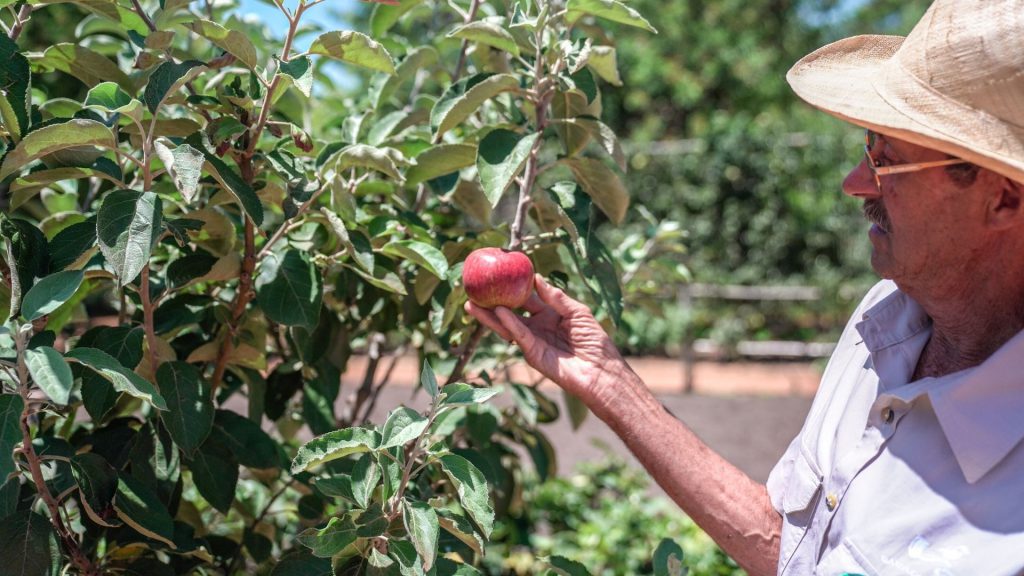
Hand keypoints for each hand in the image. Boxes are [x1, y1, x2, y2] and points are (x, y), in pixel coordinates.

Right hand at [464, 274, 627, 407]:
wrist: (600, 371)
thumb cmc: (595, 341)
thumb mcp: (578, 312)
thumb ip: (556, 297)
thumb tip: (536, 278)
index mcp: (549, 314)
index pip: (527, 298)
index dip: (515, 287)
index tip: (502, 273)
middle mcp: (537, 326)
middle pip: (511, 312)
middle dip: (493, 302)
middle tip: (477, 289)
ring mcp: (532, 341)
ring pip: (507, 325)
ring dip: (489, 315)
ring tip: (472, 303)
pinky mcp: (532, 353)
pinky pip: (518, 335)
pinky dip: (508, 323)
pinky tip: (499, 311)